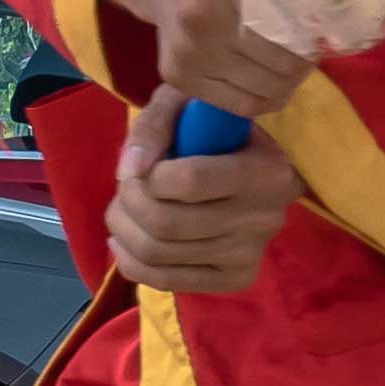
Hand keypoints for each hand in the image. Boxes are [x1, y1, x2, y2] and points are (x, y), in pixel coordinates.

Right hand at [99, 0, 315, 123]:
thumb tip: (342, 5)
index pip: (289, 29)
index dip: (313, 40)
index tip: (322, 35)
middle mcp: (200, 20)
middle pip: (280, 63)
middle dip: (304, 64)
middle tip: (310, 54)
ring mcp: (186, 53)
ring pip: (263, 91)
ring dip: (288, 85)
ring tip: (292, 68)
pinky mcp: (176, 76)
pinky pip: (240, 105)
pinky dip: (264, 99)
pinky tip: (270, 82)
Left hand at [112, 125, 301, 296]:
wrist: (261, 169)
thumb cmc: (220, 130)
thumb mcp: (190, 104)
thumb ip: (157, 125)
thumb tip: (132, 170)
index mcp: (264, 170)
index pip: (190, 181)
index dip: (148, 175)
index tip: (141, 163)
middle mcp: (263, 217)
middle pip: (167, 224)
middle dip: (128, 204)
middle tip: (124, 188)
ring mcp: (250, 252)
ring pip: (160, 254)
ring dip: (123, 230)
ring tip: (121, 211)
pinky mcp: (237, 277)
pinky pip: (167, 281)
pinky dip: (130, 263)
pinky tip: (123, 242)